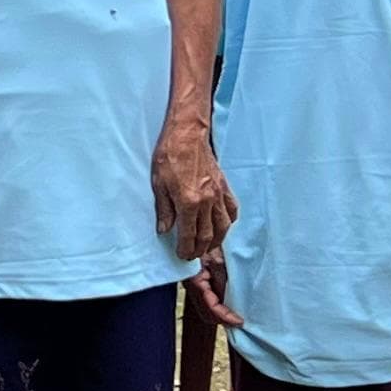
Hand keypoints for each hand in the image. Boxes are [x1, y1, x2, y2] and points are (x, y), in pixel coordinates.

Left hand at [150, 123, 234, 263]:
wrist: (187, 134)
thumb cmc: (169, 155)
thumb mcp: (158, 183)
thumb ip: (164, 210)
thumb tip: (165, 230)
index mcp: (189, 202)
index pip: (190, 235)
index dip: (186, 249)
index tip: (182, 255)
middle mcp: (207, 201)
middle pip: (208, 235)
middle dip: (200, 250)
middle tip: (192, 255)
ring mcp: (219, 194)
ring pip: (223, 227)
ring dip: (216, 241)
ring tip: (207, 247)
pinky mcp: (224, 187)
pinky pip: (232, 210)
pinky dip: (229, 222)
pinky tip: (222, 226)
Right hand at [192, 251, 242, 329]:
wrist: (196, 234)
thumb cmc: (207, 245)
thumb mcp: (217, 259)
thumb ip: (222, 278)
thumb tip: (229, 298)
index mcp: (196, 282)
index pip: (211, 307)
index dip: (226, 316)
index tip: (240, 320)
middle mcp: (193, 288)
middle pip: (207, 314)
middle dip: (222, 320)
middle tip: (238, 321)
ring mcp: (195, 288)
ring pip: (206, 311)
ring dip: (220, 316)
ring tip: (235, 316)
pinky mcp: (199, 285)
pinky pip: (208, 303)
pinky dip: (218, 308)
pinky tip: (228, 305)